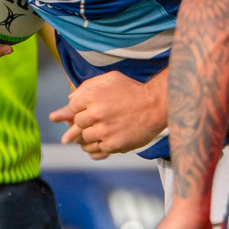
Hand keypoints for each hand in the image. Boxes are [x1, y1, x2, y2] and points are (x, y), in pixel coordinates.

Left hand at [48, 72, 165, 159]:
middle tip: (90, 125)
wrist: (157, 105)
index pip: (72, 107)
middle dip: (83, 124)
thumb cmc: (133, 90)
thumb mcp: (111, 78)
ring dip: (88, 138)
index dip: (78, 110)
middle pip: (77, 124)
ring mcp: (104, 131)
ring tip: (95, 135)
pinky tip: (102, 142)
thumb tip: (71, 99)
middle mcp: (95, 113)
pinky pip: (96, 150)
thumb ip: (88, 85)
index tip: (86, 111)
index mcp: (92, 96)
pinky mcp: (112, 145)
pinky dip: (97, 147)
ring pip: (84, 139)